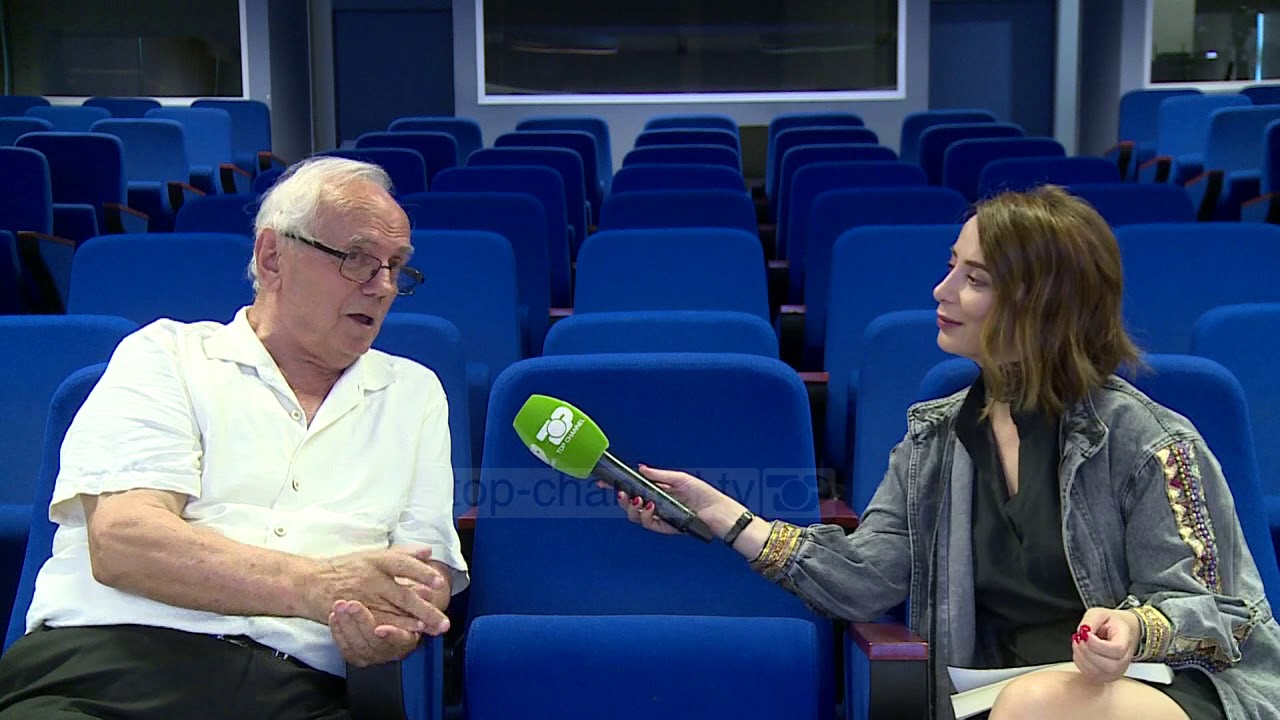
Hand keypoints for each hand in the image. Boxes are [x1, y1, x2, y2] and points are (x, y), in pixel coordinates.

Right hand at [312, 547, 449, 634]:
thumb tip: (428, 551)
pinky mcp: (355, 615)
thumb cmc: (346, 567)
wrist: (312, 583)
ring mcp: (363, 598)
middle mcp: (371, 579)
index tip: (438, 582)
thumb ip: (403, 553)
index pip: (403, 564)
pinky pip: (378, 623)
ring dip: (413, 622)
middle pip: (403, 595)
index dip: (422, 572)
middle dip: (425, 609)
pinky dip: (395, 629)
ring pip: (393, 613)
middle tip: (442, 620)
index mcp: (377, 561)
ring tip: (430, 628)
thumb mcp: (374, 554)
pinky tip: (409, 633)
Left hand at [329, 599, 420, 666]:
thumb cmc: (400, 603)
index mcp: (408, 638)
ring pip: (357, 644)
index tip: (381, 628)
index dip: (392, 635)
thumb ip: (416, 594)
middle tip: (352, 604)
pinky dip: (338, 631)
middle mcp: (390, 651)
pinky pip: (344, 646)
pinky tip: (334, 616)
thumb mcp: (410, 596)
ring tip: (339, 605)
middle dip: (362, 622)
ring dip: (346, 624)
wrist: (385, 614)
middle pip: (375, 642)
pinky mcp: (355, 655)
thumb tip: (426, 592)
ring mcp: (371, 655)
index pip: (402, 640)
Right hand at [602, 465, 729, 534]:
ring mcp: (659, 516)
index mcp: (658, 491)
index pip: (634, 488)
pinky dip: (646, 515)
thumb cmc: (702, 493)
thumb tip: (641, 468)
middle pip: (630, 504)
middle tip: (621, 493)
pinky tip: (650, 506)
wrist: (717, 511)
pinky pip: (649, 524)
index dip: (619, 486)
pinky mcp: (665, 526)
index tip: (605, 482)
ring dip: (633, 508)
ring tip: (637, 500)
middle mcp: (656, 504)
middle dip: (622, 499)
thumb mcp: (679, 478)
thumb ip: (658, 475)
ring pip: (636, 516)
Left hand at [1072, 607, 1140, 682]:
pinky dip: (1080, 663)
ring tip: (1079, 643)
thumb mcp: (1100, 613)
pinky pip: (1090, 675)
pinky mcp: (1105, 676)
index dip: (1097, 644)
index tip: (1086, 634)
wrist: (1120, 632)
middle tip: (1079, 638)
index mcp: (1126, 642)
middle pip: (1108, 666)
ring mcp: (1115, 671)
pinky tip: (1080, 651)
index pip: (1116, 650)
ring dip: (1082, 657)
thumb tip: (1083, 631)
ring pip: (1098, 673)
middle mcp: (1124, 661)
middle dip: (1088, 652)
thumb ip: (1091, 620)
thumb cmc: (1111, 623)